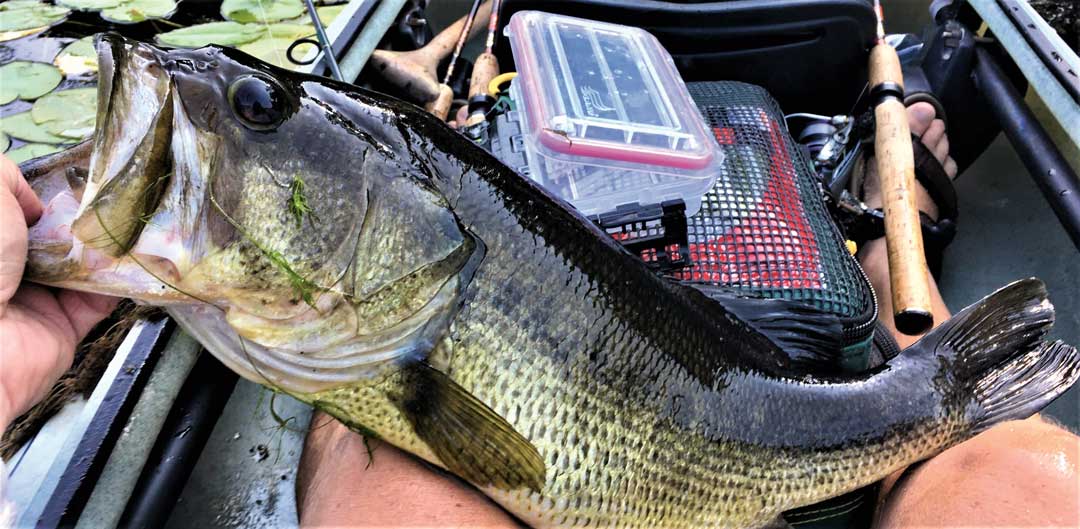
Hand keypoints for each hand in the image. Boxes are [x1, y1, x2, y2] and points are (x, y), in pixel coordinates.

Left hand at [0, 154, 116, 430]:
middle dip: (83, 220)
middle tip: (112, 202)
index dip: (48, 193)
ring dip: (107, 249)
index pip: (20, 211)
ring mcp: (33, 299)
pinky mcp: (61, 327)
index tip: (78, 180)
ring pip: (81, 266)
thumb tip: (35, 199)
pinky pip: (99, 301)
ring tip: (130, 226)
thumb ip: (8, 177)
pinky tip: (134, 260)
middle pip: (55, 237)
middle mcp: (5, 269)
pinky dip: (120, 284)